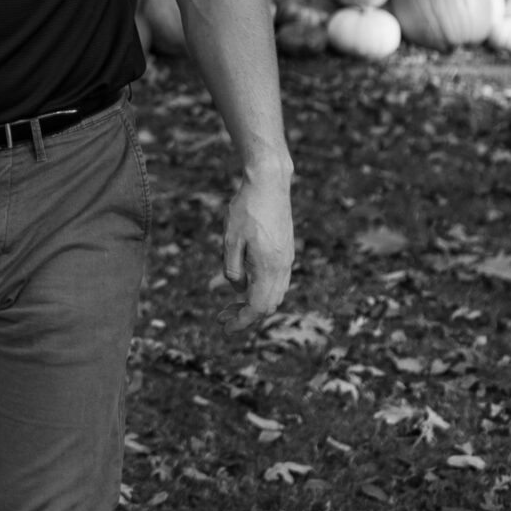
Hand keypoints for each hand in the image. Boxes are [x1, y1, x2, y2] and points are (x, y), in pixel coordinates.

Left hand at [222, 164, 293, 330]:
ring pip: (275, 293)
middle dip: (246, 314)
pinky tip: (246, 282)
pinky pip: (278, 280)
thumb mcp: (230, 240)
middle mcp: (282, 266)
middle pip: (269, 304)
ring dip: (255, 302)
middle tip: (223, 315)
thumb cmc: (247, 208)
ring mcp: (287, 258)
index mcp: (269, 267)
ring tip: (232, 302)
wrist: (270, 182)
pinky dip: (263, 289)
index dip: (242, 321)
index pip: (258, 306)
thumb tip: (238, 289)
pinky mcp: (286, 249)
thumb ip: (232, 269)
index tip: (225, 327)